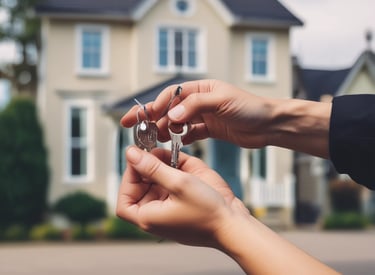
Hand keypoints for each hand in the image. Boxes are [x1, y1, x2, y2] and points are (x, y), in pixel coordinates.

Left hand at [116, 146, 249, 246]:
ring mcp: (168, 208)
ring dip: (161, 167)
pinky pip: (170, 184)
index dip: (128, 178)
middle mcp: (156, 213)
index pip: (124, 198)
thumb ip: (153, 167)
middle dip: (147, 168)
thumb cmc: (208, 213)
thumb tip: (132, 154)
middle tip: (158, 153)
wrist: (233, 225)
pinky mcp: (181, 203)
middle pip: (139, 188)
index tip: (138, 161)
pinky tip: (181, 164)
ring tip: (172, 157)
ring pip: (155, 183)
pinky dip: (173, 171)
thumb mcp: (178, 183)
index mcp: (148, 216)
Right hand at [121, 79, 275, 147]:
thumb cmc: (250, 108)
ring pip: (176, 122)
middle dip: (151, 116)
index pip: (172, 94)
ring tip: (151, 139)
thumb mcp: (222, 101)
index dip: (157, 104)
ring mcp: (203, 116)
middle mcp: (199, 101)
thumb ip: (196, 105)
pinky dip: (178, 139)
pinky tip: (170, 145)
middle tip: (132, 125)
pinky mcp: (208, 130)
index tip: (146, 116)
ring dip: (163, 130)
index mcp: (201, 88)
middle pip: (169, 108)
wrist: (269, 125)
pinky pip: (188, 134)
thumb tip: (171, 113)